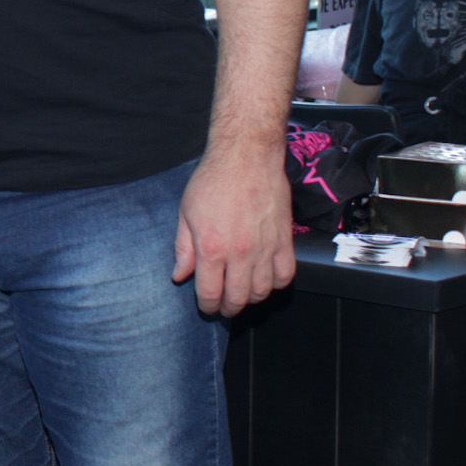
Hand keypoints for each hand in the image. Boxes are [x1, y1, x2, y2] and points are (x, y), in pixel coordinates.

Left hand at [172, 149, 294, 315]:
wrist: (246, 158)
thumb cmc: (212, 181)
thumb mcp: (186, 214)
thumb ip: (183, 249)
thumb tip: (180, 276)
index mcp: (211, 248)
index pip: (210, 293)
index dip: (207, 306)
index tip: (206, 307)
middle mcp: (240, 253)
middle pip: (238, 298)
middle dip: (228, 308)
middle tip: (223, 307)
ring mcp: (265, 248)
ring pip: (262, 291)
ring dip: (251, 298)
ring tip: (242, 293)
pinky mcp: (285, 241)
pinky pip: (285, 275)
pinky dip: (276, 284)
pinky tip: (265, 279)